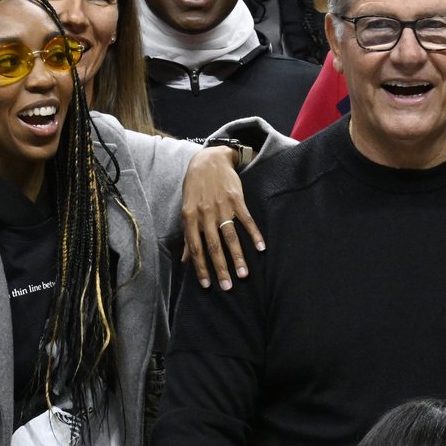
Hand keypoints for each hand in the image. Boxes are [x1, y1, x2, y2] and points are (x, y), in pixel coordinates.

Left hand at [181, 146, 264, 290]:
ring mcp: (222, 206)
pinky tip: (261, 247)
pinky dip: (254, 233)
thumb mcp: (186, 208)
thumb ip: (187, 234)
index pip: (195, 247)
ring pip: (230, 236)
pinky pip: (246, 220)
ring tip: (244, 274)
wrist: (208, 159)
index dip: (200, 267)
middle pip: (213, 245)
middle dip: (220, 267)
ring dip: (238, 256)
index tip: (207, 285)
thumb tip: (184, 260)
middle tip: (227, 286)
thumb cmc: (195, 187)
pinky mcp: (236, 199)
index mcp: (190, 217)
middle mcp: (205, 213)